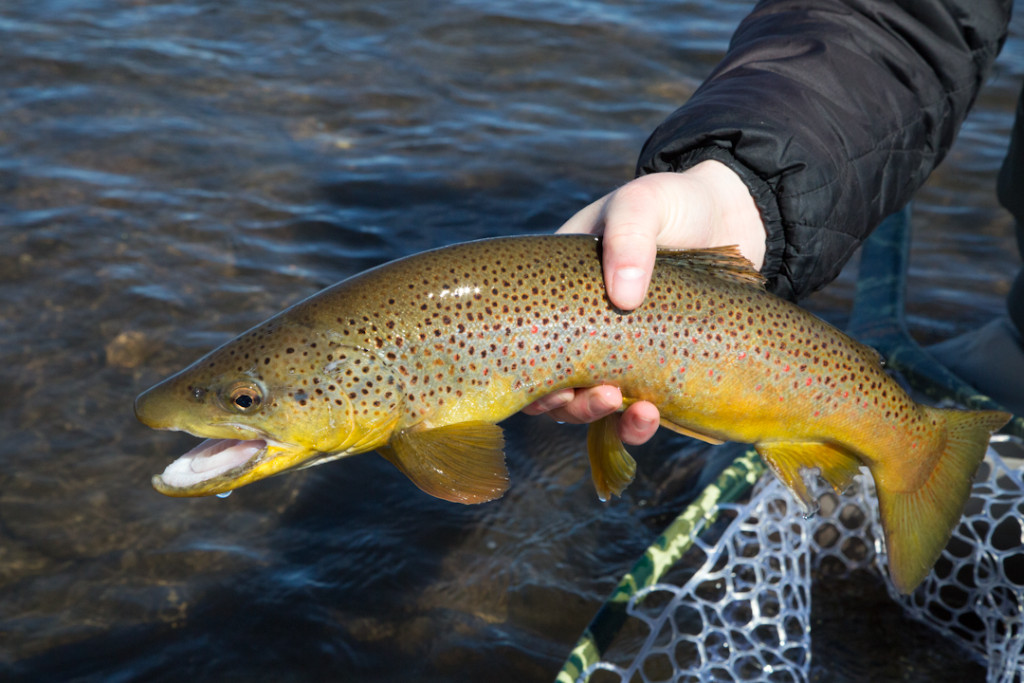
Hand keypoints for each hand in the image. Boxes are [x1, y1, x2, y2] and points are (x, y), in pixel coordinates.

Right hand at [524, 161, 765, 444]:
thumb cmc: (674, 203)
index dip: (527, 373)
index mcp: (558, 290)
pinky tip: (652, 415)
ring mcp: (616, 350)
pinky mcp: (654, 368)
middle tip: (602, 395)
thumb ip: (629, 238)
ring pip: (589, 404)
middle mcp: (579, 326)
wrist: (733, 215)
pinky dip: (636, 423)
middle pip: (552, 384)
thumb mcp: (642, 203)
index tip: (552, 385)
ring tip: (634, 409)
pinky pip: (632, 410)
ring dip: (600, 416)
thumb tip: (623, 298)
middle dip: (570, 404)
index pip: (523, 339)